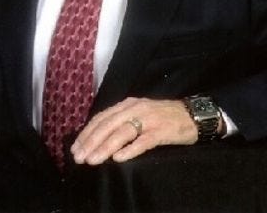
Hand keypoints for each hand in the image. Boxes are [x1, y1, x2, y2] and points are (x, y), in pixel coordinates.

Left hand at [70, 97, 197, 164]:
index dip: (87, 133)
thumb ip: (122, 122)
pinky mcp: (161, 131)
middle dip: (91, 142)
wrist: (191, 115)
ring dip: (105, 147)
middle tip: (79, 157)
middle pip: (109, 124)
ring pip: (122, 132)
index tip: (75, 148)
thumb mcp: (139, 114)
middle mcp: (136, 108)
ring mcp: (149, 119)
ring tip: (93, 160)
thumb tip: (98, 139)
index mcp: (128, 104)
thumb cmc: (163, 118)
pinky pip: (143, 141)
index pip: (102, 117)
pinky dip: (129, 150)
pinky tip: (118, 159)